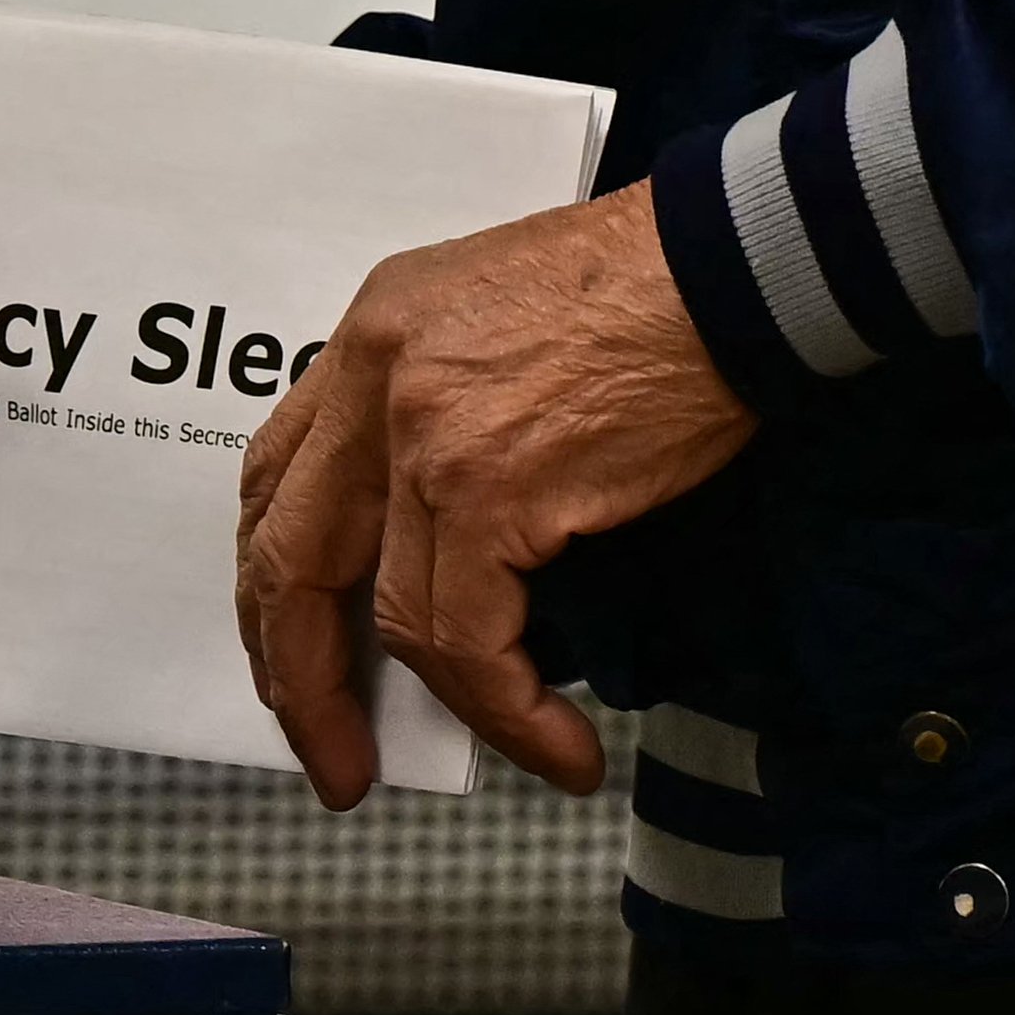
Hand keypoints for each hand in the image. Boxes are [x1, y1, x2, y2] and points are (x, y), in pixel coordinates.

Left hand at [236, 179, 756, 808]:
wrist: (744, 256)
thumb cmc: (656, 286)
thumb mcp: (498, 312)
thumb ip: (437, 402)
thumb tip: (437, 534)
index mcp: (367, 337)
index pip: (273, 480)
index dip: (270, 584)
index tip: (287, 653)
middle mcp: (372, 383)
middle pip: (289, 562)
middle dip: (299, 679)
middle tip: (331, 758)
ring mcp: (421, 441)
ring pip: (389, 619)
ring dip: (435, 711)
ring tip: (500, 754)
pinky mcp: (487, 494)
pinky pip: (469, 641)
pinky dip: (508, 710)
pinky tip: (557, 746)